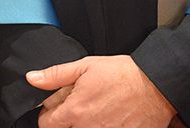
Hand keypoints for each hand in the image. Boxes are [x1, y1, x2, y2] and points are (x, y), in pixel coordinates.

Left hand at [26, 55, 174, 127]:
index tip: (54, 110)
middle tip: (77, 110)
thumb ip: (56, 75)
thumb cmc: (123, 75)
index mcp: (75, 111)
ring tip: (94, 113)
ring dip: (84, 126)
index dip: (48, 116)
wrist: (156, 85)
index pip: (47, 125)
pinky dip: (102, 127)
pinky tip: (108, 119)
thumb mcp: (85, 67)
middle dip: (65, 123)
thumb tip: (32, 78)